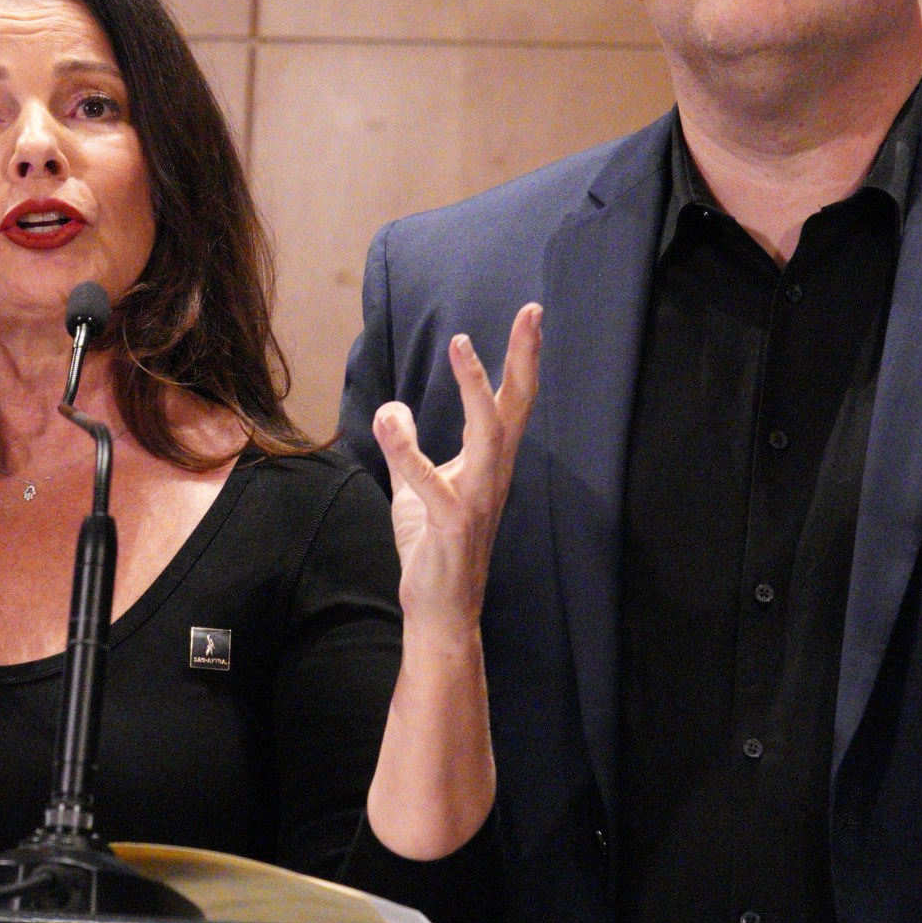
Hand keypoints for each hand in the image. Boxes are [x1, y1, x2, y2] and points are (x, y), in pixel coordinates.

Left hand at [373, 303, 541, 642]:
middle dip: (523, 358)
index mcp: (489, 462)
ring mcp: (476, 499)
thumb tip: (393, 407)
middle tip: (532, 313)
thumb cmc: (433, 547)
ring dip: (475, 388)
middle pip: (514, 407)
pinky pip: (430, 482)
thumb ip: (405, 448)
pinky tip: (389, 420)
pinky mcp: (451, 524)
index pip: (510, 401)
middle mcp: (492, 474)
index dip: (522, 358)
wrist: (439, 609)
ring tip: (461, 344)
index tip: (532, 314)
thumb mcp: (413, 488)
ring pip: (487, 435)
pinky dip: (408, 449)